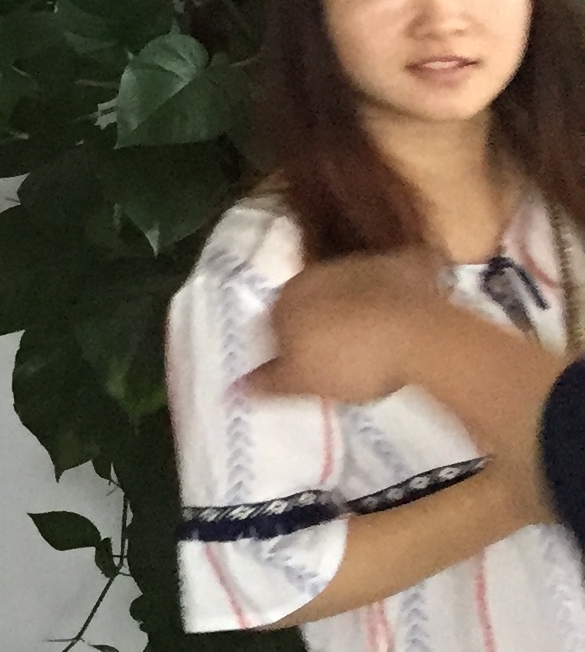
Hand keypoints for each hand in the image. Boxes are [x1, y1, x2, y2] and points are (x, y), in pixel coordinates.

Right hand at [256, 251, 455, 402]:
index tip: (307, 369)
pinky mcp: (403, 264)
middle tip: (342, 358)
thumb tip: (235, 387)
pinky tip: (407, 316)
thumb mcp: (303, 382)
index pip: (275, 321)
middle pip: (314, 301)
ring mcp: (363, 264)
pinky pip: (396, 278)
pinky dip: (398, 293)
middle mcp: (318, 272)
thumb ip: (268, 382)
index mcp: (286, 298)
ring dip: (359, 308)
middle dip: (322, 323)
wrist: (417, 336)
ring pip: (353, 289)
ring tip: (378, 343)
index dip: (288, 347)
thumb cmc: (349, 361)